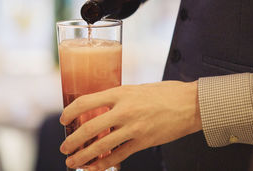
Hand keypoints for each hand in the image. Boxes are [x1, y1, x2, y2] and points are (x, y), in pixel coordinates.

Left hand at [60, 81, 201, 170]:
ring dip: (83, 157)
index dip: (70, 112)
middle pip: (89, 128)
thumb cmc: (164, 93)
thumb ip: (117, 98)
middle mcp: (124, 110)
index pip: (85, 102)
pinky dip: (104, 164)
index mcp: (120, 93)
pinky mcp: (143, 142)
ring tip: (73, 162)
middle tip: (64, 147)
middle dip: (72, 141)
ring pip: (101, 146)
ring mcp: (133, 128)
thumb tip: (99, 107)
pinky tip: (95, 168)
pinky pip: (118, 156)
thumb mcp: (135, 89)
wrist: (189, 104)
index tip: (63, 120)